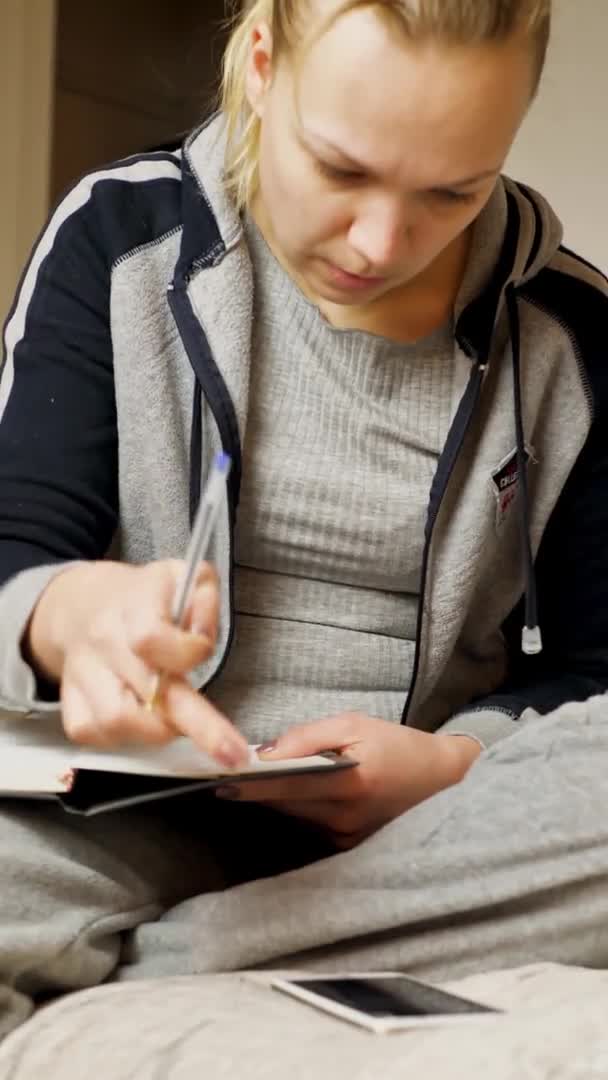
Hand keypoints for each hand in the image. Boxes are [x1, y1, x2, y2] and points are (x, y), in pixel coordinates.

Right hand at [26, 559, 248, 766]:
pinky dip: (126, 736)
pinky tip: (143, 720)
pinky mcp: (71, 703)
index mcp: (131, 605)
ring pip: (117, 721)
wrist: (85, 604)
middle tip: (231, 751)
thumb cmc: (145, 597)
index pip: (151, 639)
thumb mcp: (184, 577)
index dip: (186, 652)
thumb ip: (204, 597)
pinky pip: (95, 734)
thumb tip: (201, 636)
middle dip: (198, 727)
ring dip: (158, 730)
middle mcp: (103, 642)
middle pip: (144, 695)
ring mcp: (82, 674)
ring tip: (178, 719)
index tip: (200, 652)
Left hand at [215, 713, 480, 847]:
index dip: (252, 785)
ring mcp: (347, 836)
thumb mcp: (353, 724)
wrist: (439, 777)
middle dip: (257, 789)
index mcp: (351, 784)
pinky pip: (309, 823)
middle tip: (228, 774)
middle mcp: (347, 818)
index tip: (221, 780)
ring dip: (275, 798)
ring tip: (251, 779)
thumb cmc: (396, 744)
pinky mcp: (348, 845)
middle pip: (285, 805)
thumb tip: (265, 752)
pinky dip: (297, 806)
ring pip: (293, 816)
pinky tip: (289, 791)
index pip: (287, 787)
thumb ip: (307, 738)